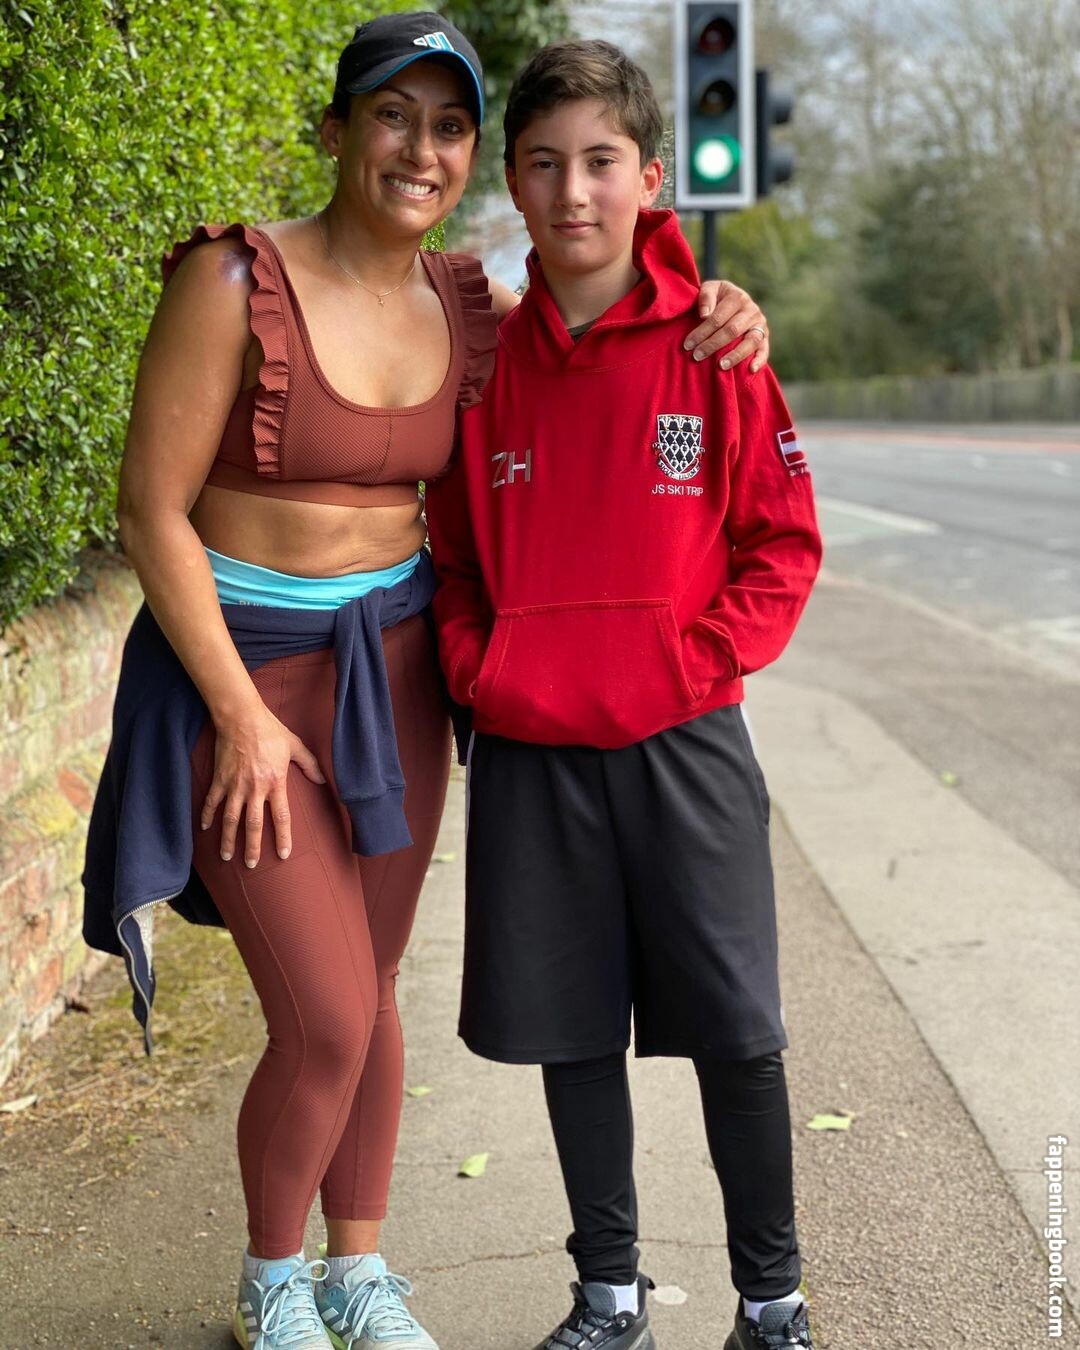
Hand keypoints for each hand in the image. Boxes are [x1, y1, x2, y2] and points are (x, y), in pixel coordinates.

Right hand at [201, 706, 325, 867]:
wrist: (242, 718)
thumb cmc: (270, 731)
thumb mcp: (295, 746)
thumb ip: (309, 764)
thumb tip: (322, 780)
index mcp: (275, 783)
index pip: (281, 817)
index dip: (283, 837)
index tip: (282, 855)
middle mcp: (255, 789)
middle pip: (254, 825)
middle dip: (252, 847)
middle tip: (251, 865)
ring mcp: (235, 785)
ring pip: (230, 819)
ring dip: (228, 839)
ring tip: (226, 855)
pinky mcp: (220, 779)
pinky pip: (212, 802)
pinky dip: (207, 816)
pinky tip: (205, 829)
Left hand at [685, 280, 769, 371]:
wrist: (735, 298)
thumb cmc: (717, 296)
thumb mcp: (710, 288)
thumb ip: (706, 296)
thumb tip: (705, 315)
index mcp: (737, 297)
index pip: (717, 318)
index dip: (702, 332)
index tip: (688, 345)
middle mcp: (751, 310)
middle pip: (732, 330)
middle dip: (712, 345)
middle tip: (697, 356)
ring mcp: (760, 324)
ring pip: (750, 341)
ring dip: (736, 355)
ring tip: (721, 366)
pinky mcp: (765, 336)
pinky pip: (765, 349)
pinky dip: (760, 360)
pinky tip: (751, 369)